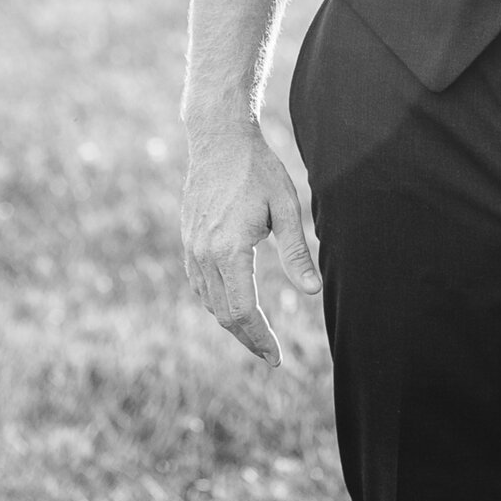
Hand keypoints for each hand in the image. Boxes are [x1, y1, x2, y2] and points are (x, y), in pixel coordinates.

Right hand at [180, 119, 318, 366]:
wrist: (218, 142)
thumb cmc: (259, 170)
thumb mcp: (286, 207)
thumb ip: (297, 253)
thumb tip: (313, 292)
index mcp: (229, 249)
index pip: (242, 310)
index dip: (259, 338)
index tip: (275, 358)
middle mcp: (203, 254)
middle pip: (224, 313)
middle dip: (248, 338)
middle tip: (271, 356)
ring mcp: (191, 249)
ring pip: (209, 302)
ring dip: (232, 323)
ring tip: (258, 337)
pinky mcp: (187, 242)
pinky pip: (200, 285)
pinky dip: (218, 303)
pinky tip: (235, 307)